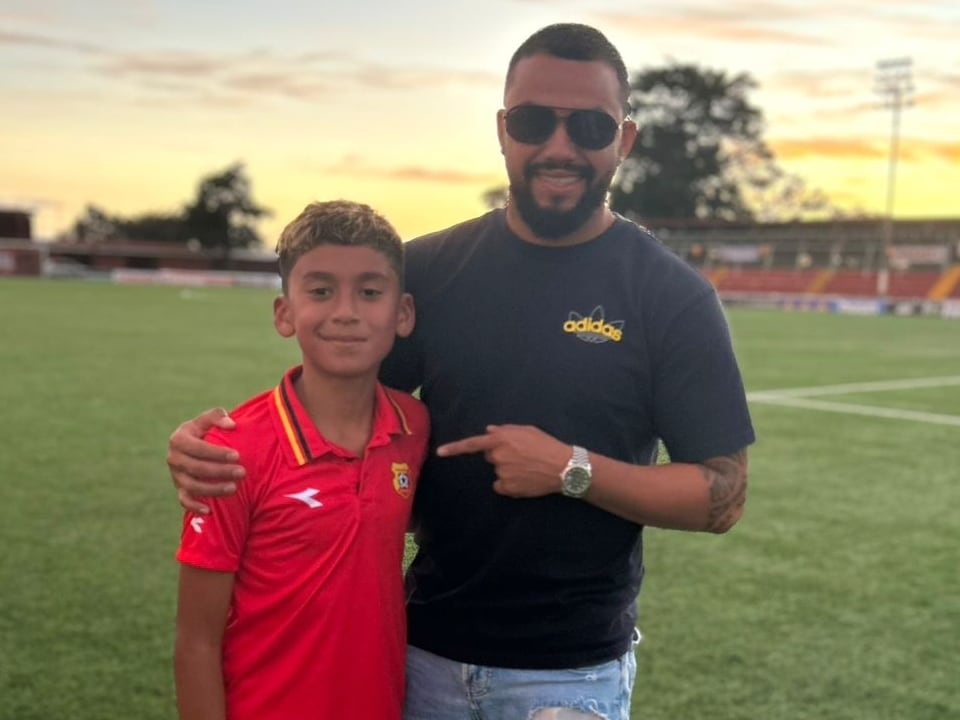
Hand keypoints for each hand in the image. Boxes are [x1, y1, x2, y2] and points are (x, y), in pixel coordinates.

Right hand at [167, 408, 243, 513]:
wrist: (195, 446)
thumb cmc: (206, 430)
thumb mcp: (209, 419)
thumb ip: (218, 416)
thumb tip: (232, 425)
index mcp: (179, 439)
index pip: (197, 448)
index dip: (217, 453)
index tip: (237, 456)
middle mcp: (174, 458)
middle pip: (196, 468)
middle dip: (220, 471)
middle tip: (242, 472)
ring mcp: (175, 475)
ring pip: (192, 486)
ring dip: (213, 489)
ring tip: (234, 488)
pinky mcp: (180, 488)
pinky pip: (184, 500)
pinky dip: (194, 506)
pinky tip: (210, 510)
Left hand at [436, 424, 569, 497]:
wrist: (562, 466)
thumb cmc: (546, 444)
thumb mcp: (526, 430)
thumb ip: (505, 430)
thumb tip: (488, 432)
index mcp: (500, 440)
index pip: (472, 444)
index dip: (455, 448)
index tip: (440, 452)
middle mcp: (497, 456)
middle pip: (490, 456)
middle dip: (501, 455)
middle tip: (521, 455)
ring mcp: (501, 474)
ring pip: (498, 471)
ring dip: (508, 469)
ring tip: (527, 467)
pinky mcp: (507, 488)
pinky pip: (501, 486)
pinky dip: (510, 484)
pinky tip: (524, 479)